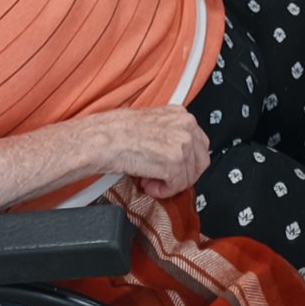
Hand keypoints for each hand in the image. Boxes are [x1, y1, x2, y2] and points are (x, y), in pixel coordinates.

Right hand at [92, 106, 210, 198]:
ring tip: (149, 179)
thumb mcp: (152, 124)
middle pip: (201, 162)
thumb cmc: (118, 131)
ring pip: (189, 177)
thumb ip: (170, 134)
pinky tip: (147, 183)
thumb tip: (178, 153)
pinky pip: (177, 186)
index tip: (175, 168)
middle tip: (164, 178)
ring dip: (169, 183)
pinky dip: (163, 191)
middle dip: (183, 175)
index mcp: (181, 114)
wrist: (104, 139)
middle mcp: (186, 126)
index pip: (200, 144)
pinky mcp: (174, 163)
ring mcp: (182, 144)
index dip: (187, 162)